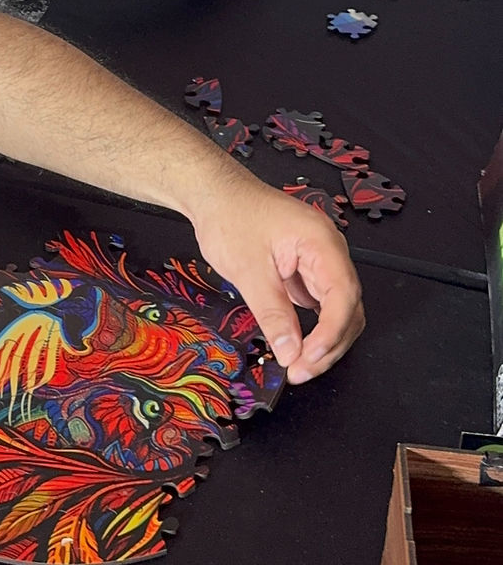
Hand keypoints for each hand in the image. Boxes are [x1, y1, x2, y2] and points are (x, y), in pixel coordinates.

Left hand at [189, 182, 364, 383]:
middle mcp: (328, 250)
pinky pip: (321, 304)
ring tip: (298, 363)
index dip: (331, 334)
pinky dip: (313, 328)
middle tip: (300, 370)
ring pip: (338, 310)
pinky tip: (296, 344)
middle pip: (348, 307)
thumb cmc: (230, 215)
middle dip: (329, 344)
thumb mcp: (248, 269)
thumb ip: (273, 313)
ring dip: (323, 340)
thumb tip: (291, 352)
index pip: (344, 296)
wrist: (215, 193)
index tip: (308, 359)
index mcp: (321, 241)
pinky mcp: (306, 269)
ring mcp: (319, 260)